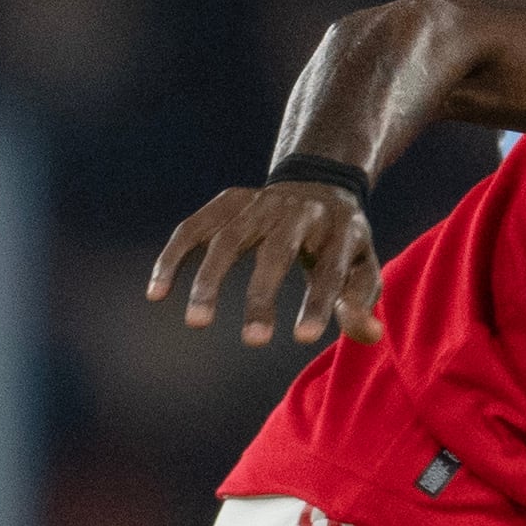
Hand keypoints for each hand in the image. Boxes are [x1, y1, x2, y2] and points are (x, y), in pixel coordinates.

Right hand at [148, 181, 382, 346]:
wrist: (320, 184)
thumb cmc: (343, 242)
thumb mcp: (364, 266)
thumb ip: (362, 300)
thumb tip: (367, 335)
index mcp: (339, 229)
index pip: (330, 270)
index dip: (317, 303)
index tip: (303, 340)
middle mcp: (297, 212)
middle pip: (275, 252)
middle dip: (262, 296)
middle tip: (252, 342)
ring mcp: (259, 204)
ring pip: (228, 238)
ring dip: (209, 279)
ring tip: (196, 323)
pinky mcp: (228, 202)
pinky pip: (194, 228)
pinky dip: (173, 257)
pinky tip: (157, 293)